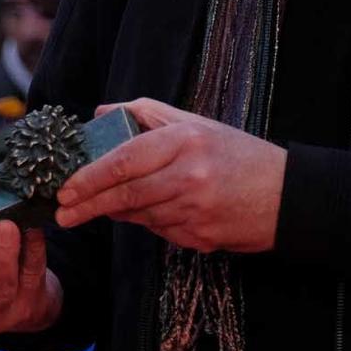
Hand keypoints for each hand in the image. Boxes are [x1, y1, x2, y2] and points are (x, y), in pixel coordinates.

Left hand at [52, 98, 285, 253]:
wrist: (288, 196)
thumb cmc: (238, 155)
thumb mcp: (196, 123)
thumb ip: (146, 113)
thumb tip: (100, 113)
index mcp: (185, 141)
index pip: (124, 160)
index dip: (90, 177)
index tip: (66, 189)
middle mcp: (190, 176)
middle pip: (124, 195)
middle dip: (88, 206)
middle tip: (62, 214)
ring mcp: (196, 210)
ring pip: (140, 216)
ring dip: (120, 213)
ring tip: (107, 207)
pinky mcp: (201, 237)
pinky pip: (161, 232)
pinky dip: (152, 223)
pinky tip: (159, 212)